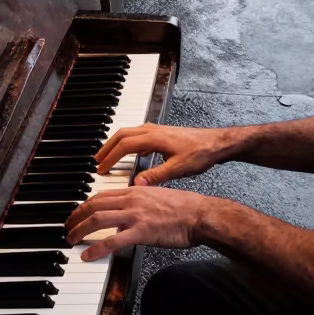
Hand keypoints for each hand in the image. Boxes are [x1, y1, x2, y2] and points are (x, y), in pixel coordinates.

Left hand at [66, 185, 209, 261]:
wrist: (200, 215)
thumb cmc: (186, 207)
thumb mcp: (159, 195)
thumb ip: (142, 199)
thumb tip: (131, 206)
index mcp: (136, 190)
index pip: (102, 195)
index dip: (85, 204)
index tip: (78, 213)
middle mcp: (132, 200)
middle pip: (94, 205)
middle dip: (76, 216)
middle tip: (68, 227)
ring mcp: (135, 215)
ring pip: (97, 219)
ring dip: (79, 230)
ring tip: (71, 240)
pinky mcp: (141, 232)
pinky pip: (112, 241)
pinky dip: (96, 249)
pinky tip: (87, 256)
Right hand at [95, 123, 235, 185]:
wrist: (217, 143)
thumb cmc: (201, 153)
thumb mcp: (178, 169)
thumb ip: (156, 176)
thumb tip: (136, 185)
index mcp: (153, 138)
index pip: (124, 146)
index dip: (110, 158)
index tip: (101, 169)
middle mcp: (153, 130)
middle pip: (121, 135)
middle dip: (107, 148)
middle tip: (96, 161)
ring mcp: (157, 130)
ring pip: (129, 133)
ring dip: (116, 144)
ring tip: (108, 156)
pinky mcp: (162, 133)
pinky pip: (138, 134)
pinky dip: (128, 143)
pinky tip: (131, 153)